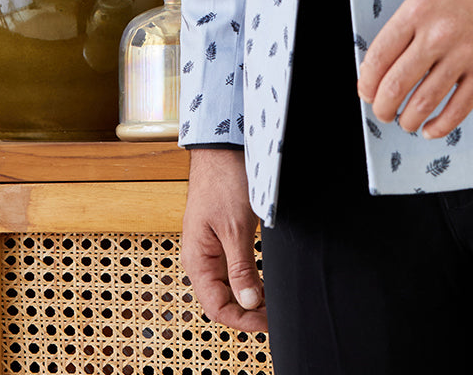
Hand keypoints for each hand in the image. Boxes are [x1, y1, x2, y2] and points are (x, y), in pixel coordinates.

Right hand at [181, 147, 267, 331]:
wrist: (221, 148)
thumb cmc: (223, 181)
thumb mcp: (236, 228)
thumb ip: (241, 268)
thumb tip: (249, 303)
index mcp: (197, 260)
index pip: (216, 307)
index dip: (242, 320)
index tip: (268, 324)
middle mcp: (201, 259)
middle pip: (222, 300)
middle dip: (248, 312)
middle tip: (275, 316)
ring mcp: (210, 248)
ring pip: (228, 286)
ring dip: (249, 297)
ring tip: (273, 303)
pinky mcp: (221, 236)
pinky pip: (232, 268)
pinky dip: (248, 279)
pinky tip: (263, 282)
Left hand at [357, 0, 472, 139]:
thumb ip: (407, 27)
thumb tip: (384, 64)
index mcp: (417, 11)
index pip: (378, 56)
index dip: (367, 82)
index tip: (367, 91)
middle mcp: (437, 33)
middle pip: (395, 85)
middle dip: (383, 107)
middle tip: (383, 111)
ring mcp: (463, 53)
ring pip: (423, 103)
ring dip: (408, 120)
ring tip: (406, 121)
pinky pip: (458, 109)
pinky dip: (440, 126)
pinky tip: (432, 128)